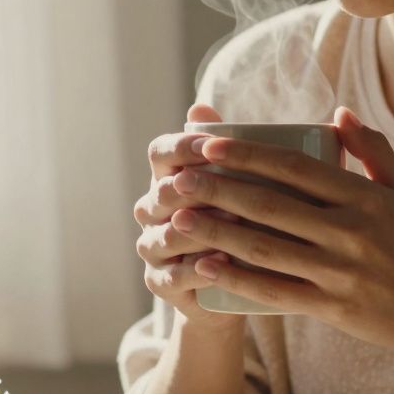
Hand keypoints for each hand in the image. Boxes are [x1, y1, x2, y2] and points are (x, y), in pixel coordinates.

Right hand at [134, 104, 244, 328]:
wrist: (234, 285)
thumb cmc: (241, 223)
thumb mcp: (242, 185)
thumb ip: (226, 150)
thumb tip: (203, 107)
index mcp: (166, 179)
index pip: (161, 152)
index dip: (184, 147)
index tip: (215, 146)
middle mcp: (151, 211)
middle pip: (162, 192)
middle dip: (194, 187)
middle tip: (229, 185)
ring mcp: (153, 248)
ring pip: (166, 234)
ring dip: (201, 228)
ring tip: (236, 222)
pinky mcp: (161, 283)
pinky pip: (175, 275)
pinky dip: (199, 268)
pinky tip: (224, 258)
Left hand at [169, 106, 393, 360]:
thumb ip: (374, 149)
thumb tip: (338, 112)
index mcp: (365, 197)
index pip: (296, 167)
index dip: (249, 154)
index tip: (209, 144)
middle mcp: (352, 232)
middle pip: (271, 205)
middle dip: (218, 189)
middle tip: (178, 178)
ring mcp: (341, 272)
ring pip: (266, 248)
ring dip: (217, 232)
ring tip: (178, 219)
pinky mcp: (332, 308)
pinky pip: (275, 291)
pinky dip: (237, 279)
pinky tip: (205, 266)